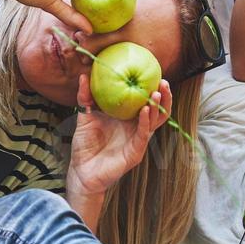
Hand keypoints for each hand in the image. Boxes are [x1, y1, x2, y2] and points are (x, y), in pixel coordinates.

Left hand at [65, 73, 170, 197]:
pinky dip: (145, 122)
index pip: (145, 101)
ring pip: (155, 122)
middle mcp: (136, 127)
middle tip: (163, 82)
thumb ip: (85, 97)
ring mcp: (137, 140)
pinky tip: (145, 110)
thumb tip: (83, 75)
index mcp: (127, 118)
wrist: (81, 171)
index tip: (154, 73)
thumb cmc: (85, 145)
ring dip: (158, 107)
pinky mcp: (135, 152)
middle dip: (163, 96)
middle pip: (157, 110)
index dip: (152, 88)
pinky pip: (143, 135)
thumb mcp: (85, 116)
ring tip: (156, 93)